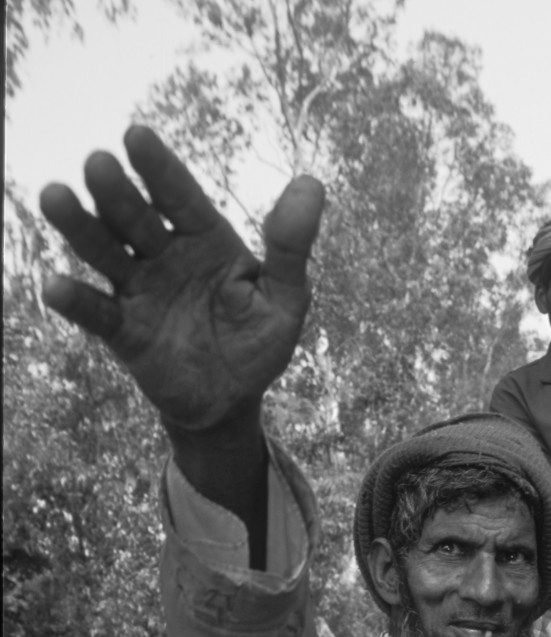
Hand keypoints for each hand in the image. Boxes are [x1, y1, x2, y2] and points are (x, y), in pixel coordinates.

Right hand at [39, 127, 324, 434]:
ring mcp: (140, 291)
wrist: (233, 401)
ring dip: (81, 226)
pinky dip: (76, 300)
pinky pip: (97, 313)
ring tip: (55, 196)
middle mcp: (165, 256)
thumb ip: (291, 246)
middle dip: (117, 193)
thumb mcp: (286, 297)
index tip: (136, 135)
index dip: (160, 168)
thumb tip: (311, 184)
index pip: (180, 196)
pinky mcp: (125, 332)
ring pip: (106, 253)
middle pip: (137, 218)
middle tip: (98, 163)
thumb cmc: (258, 341)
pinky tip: (54, 286)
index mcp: (204, 239)